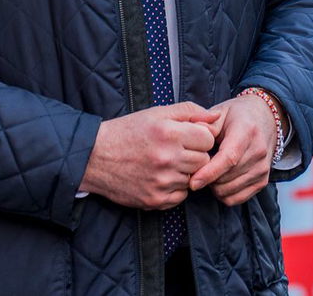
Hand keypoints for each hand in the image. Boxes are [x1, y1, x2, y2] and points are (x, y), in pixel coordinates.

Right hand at [79, 103, 221, 209]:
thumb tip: (216, 117)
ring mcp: (162, 182)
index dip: (200, 137)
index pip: (207, 139)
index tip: (188, 137)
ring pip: (193, 179)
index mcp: (168, 133)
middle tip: (176, 151)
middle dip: (194, 155)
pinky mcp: (155, 200)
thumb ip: (189, 112)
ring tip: (165, 163)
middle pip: (203, 161)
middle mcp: (167, 158)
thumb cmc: (128, 131)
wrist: (96, 157)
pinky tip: (160, 177)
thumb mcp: (156, 113)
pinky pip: (181, 196)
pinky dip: (174, 188)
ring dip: (184, 172)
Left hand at [188, 94, 275, 205]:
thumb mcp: (220, 112)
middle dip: (206, 178)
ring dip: (213, 187)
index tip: (192, 182)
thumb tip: (191, 136)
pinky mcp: (263, 181)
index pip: (229, 158)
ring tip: (209, 171)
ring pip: (229, 191)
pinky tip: (219, 180)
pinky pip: (237, 199)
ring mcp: (262, 168)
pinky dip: (223, 194)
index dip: (209, 172)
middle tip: (197, 167)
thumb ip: (205, 124)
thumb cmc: (237, 116)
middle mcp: (258, 152)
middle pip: (226, 178)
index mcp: (246, 131)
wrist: (265, 119)